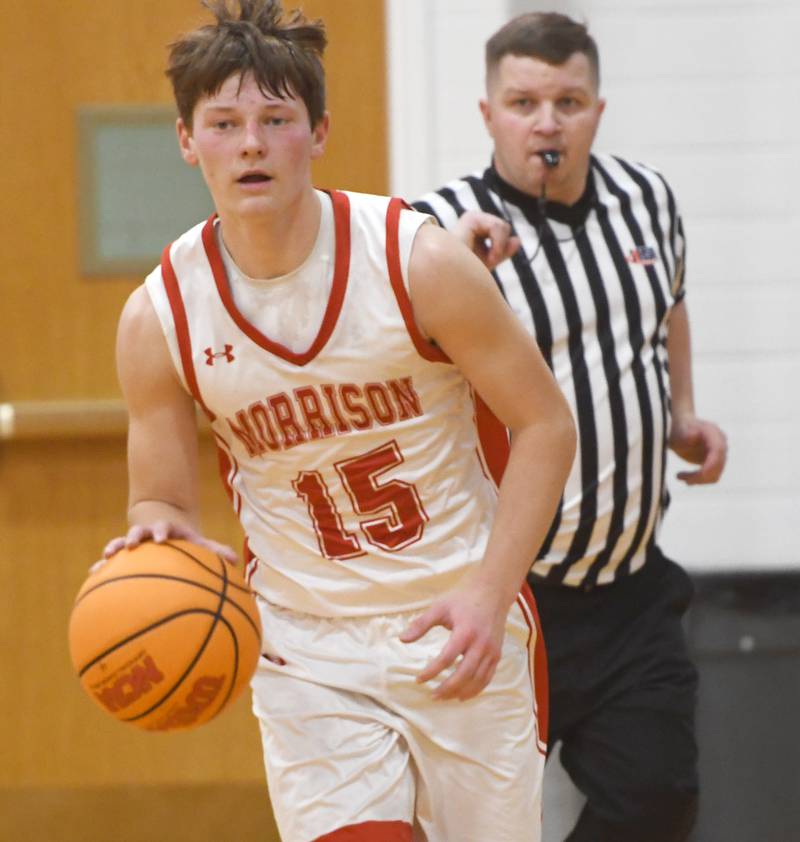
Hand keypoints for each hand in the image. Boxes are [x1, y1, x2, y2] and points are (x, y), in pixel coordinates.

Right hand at [97, 522, 237, 570]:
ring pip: (120, 543)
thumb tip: (235, 561)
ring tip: (104, 558)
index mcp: (167, 530)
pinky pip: (111, 561)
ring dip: (114, 548)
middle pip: (138, 531)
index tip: (161, 538)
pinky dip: (101, 566)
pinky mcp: (125, 555)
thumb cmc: (186, 543)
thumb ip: (215, 551)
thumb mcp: (199, 544)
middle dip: (134, 536)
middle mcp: (148, 534)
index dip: (162, 530)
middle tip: (130, 544)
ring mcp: (134, 543)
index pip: (164, 527)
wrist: (166, 532)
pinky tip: (91, 576)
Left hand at [399, 574, 506, 700]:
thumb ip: (421, 624)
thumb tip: (402, 639)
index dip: (431, 671)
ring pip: (477, 679)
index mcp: (465, 632)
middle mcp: (481, 644)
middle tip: (432, 696)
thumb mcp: (440, 607)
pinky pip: (487, 677)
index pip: (446, 658)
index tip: (419, 679)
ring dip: (461, 692)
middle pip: (464, 673)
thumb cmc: (462, 598)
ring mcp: (491, 650)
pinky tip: (463, 694)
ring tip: (445, 698)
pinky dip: (476, 689)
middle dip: (447, 688)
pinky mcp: (497, 654)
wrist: (491, 592)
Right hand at [452, 211, 519, 270]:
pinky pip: (497, 226)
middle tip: (490, 261)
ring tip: (489, 260)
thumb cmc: (465, 274)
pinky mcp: (470, 218)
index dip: (501, 247)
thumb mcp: (488, 262)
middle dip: (501, 246)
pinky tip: (489, 257)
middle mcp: (471, 219)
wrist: (452, 280)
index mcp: (474, 228)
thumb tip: (517, 239)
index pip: (501, 230)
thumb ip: (502, 251)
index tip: (490, 261)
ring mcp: (470, 217)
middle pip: (504, 226)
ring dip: (499, 247)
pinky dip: (498, 244)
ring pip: (503, 225)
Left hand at [670, 416, 727, 484]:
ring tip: (679, 476)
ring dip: (698, 479)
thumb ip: (686, 434)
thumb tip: (693, 435)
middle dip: (700, 475)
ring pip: (715, 474)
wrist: (680, 427)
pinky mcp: (714, 462)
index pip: (718, 451)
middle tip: (678, 476)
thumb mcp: (679, 431)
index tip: (700, 474)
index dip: (711, 464)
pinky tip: (685, 479)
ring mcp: (720, 454)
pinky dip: (699, 480)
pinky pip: (711, 476)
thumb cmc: (678, 428)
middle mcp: (721, 443)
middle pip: (718, 466)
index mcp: (713, 433)